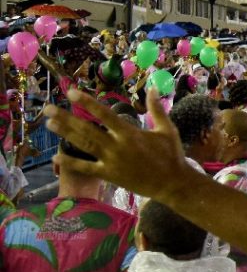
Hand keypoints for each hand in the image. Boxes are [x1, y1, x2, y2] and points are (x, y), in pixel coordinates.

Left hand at [42, 87, 192, 200]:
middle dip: (66, 118)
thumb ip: (157, 109)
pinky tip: (56, 156)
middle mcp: (117, 146)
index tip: (71, 93)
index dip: (87, 103)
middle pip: (87, 129)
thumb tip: (152, 88)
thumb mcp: (167, 129)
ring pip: (84, 145)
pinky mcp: (109, 175)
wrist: (172, 183)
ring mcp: (111, 161)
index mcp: (130, 133)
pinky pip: (86, 168)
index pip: (104, 114)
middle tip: (48, 109)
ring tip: (49, 124)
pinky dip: (71, 162)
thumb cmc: (171, 154)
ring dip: (65, 134)